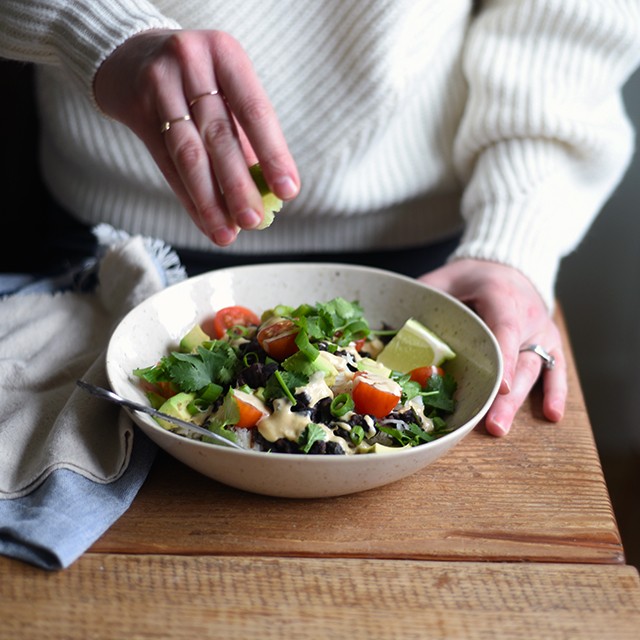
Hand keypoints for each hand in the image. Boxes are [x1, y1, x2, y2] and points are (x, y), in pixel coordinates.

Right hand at [94, 29, 299, 246]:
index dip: (273, 154)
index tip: (288, 191)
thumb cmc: (197, 76)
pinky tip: (206, 222)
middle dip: (238, 185)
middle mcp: (190, 63)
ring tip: (227, 232)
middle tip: (254, 221)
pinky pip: (166, 164)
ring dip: (210, 201)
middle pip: (219, 136)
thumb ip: (245, 132)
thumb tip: (269, 191)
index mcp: (225, 53)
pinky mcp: (136, 110)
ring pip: (189, 154)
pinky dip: (189, 198)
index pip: (254, 111)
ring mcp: (159, 84)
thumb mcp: (225, 85)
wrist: (129, 52)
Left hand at [419, 259, 565, 435]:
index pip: (505, 329)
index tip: (499, 386)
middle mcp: (527, 315)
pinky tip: (552, 416)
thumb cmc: (473, 277)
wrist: (508, 267)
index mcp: (501, 296)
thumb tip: (392, 321)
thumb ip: (426, 296)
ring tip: (500, 427)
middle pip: (519, 359)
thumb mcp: (446, 277)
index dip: (504, 358)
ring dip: (519, 402)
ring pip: (534, 369)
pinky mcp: (549, 342)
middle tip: (492, 425)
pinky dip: (555, 392)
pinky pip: (556, 368)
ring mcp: (541, 331)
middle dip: (506, 396)